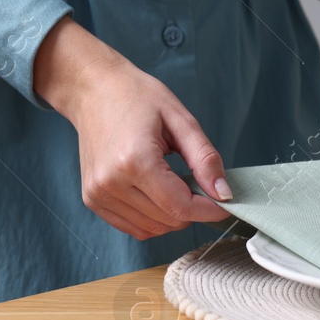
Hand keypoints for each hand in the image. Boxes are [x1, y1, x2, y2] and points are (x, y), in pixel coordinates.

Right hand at [34, 17, 230, 238]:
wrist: (93, 90)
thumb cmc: (136, 97)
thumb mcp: (180, 119)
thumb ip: (205, 159)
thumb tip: (224, 194)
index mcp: (135, 161)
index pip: (180, 207)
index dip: (209, 210)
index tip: (226, 203)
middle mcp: (111, 183)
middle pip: (168, 221)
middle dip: (193, 210)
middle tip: (199, 184)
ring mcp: (98, 194)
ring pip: (152, 229)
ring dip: (172, 215)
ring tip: (174, 183)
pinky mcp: (93, 199)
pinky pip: (133, 227)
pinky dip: (153, 218)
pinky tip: (157, 193)